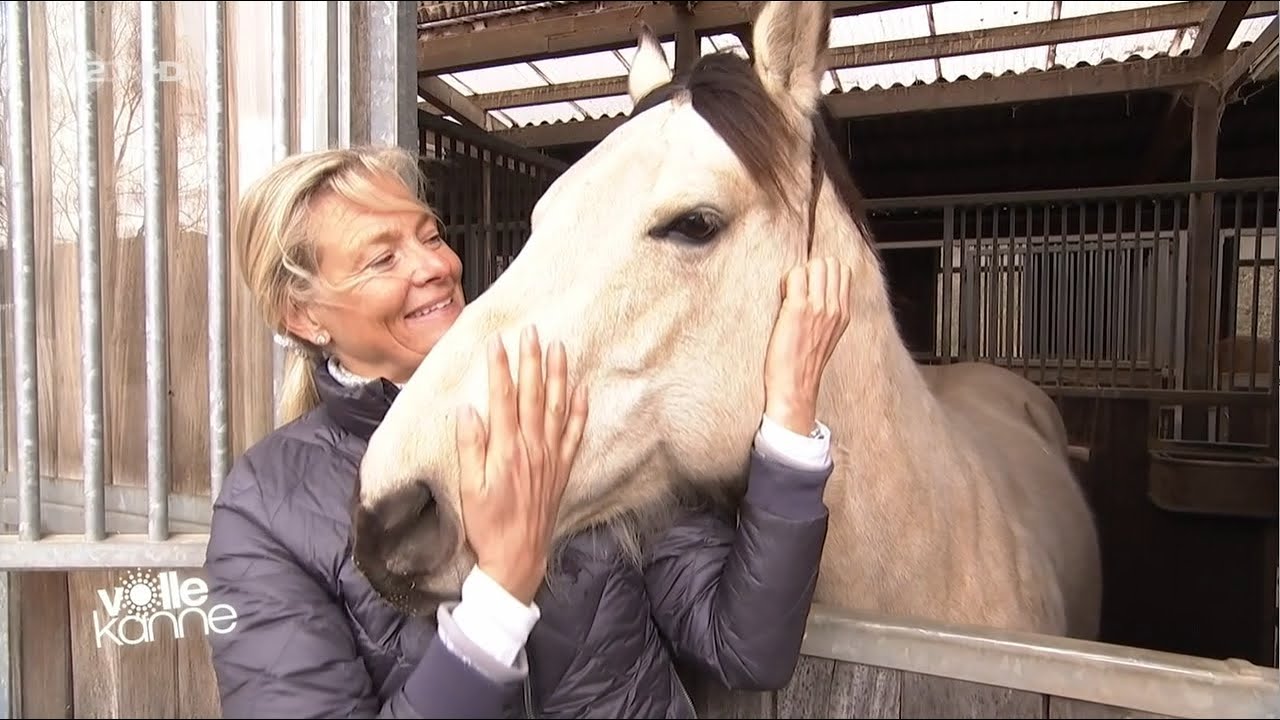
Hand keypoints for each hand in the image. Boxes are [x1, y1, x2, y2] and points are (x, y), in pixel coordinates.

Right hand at [455, 326, 588, 604]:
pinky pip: (575, 434)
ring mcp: (551, 457)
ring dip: (558, 376)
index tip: (497, 341)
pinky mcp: (562, 469)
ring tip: (558, 348)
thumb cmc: (488, 526)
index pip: (503, 399)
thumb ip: (470, 447)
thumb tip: (467, 410)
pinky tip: (581, 390)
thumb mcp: (469, 489)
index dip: (500, 368)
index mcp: (506, 450)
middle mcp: (532, 448)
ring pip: (557, 407)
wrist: (518, 558)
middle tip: (531, 331)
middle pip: (533, 395)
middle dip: (531, 360)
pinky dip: (579, 410)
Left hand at [762, 257, 852, 435]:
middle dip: (811, 269)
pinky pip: (795, 275)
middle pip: (830, 262)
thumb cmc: (803, 365)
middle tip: (797, 290)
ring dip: (798, 273)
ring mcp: (818, 307)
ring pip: (814, 264)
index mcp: (843, 313)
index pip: (843, 270)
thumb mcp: (827, 336)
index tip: (809, 289)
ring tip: (788, 294)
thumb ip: (828, 312)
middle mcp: (834, 308)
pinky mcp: (798, 309)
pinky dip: (785, 281)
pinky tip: (782, 300)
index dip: (822, 273)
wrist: (795, 388)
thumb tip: (818, 291)